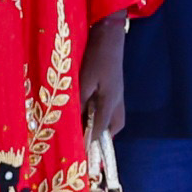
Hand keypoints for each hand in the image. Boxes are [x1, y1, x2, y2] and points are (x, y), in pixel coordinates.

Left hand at [84, 15, 128, 142]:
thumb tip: (74, 120)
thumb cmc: (96, 57)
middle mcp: (117, 101)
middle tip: (88, 142)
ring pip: (114, 119)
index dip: (90, 142)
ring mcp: (118, 94)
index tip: (81, 154)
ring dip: (103, 126)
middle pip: (113, 128)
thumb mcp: (83, 79)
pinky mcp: (115, 88)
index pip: (100, 129)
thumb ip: (80, 101)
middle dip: (102, 138)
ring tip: (87, 130)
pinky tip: (90, 112)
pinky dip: (102, 115)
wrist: (109, 36)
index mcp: (110, 101)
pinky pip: (111, 109)